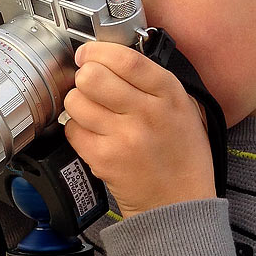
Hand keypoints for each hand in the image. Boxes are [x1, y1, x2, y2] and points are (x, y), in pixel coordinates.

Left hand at [62, 41, 215, 216]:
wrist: (179, 203)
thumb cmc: (181, 155)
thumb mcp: (183, 108)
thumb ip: (152, 81)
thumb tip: (111, 56)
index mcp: (169, 94)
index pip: (125, 58)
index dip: (98, 51)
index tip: (88, 53)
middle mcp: (147, 113)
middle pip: (92, 76)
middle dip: (84, 76)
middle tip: (89, 85)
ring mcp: (124, 137)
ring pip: (76, 101)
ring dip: (78, 103)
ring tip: (93, 112)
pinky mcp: (104, 159)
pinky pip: (73, 130)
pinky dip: (78, 130)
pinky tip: (95, 136)